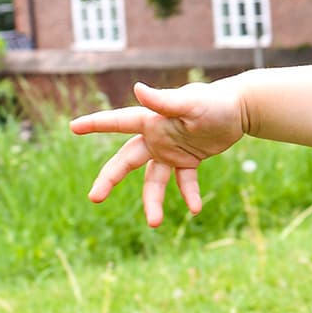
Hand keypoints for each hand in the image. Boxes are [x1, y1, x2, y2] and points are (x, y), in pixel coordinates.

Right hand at [71, 79, 245, 227]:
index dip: (96, 124)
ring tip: (154, 223)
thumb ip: (164, 101)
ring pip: (153, 180)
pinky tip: (195, 209)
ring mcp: (170, 151)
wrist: (238, 110)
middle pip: (126, 161)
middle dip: (110, 178)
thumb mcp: (191, 103)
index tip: (73, 127)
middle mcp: (156, 138)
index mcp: (151, 120)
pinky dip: (189, 194)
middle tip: (94, 197)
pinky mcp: (188, 161)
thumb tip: (137, 88)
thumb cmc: (214, 102)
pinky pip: (184, 182)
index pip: (118, 122)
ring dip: (153, 200)